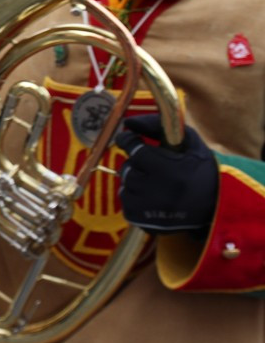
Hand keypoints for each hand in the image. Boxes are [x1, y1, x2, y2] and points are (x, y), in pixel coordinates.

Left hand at [114, 114, 218, 233]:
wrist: (217, 210)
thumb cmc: (203, 172)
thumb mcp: (190, 144)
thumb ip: (158, 127)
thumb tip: (128, 122)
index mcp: (168, 171)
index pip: (133, 149)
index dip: (129, 141)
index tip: (132, 139)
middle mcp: (155, 192)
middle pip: (128, 168)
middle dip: (137, 163)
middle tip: (152, 165)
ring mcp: (147, 209)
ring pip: (125, 184)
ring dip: (136, 179)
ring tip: (157, 182)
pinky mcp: (141, 221)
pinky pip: (126, 201)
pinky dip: (135, 196)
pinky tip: (154, 196)